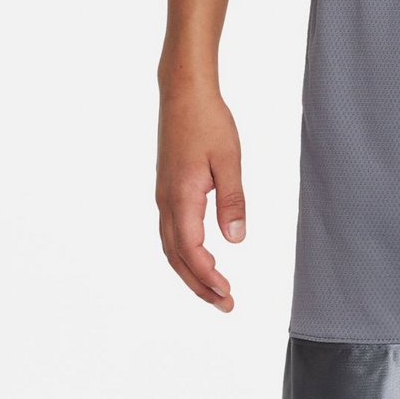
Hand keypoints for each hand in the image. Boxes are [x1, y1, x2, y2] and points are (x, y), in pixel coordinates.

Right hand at [156, 82, 245, 311]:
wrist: (183, 92)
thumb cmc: (208, 121)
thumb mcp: (229, 161)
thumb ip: (232, 201)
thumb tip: (235, 240)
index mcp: (181, 196)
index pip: (191, 250)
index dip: (208, 276)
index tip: (228, 293)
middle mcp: (166, 201)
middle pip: (177, 257)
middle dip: (199, 286)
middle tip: (225, 306)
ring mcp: (164, 197)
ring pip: (172, 247)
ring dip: (192, 273)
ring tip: (216, 292)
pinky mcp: (168, 191)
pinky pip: (172, 233)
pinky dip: (186, 255)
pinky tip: (204, 260)